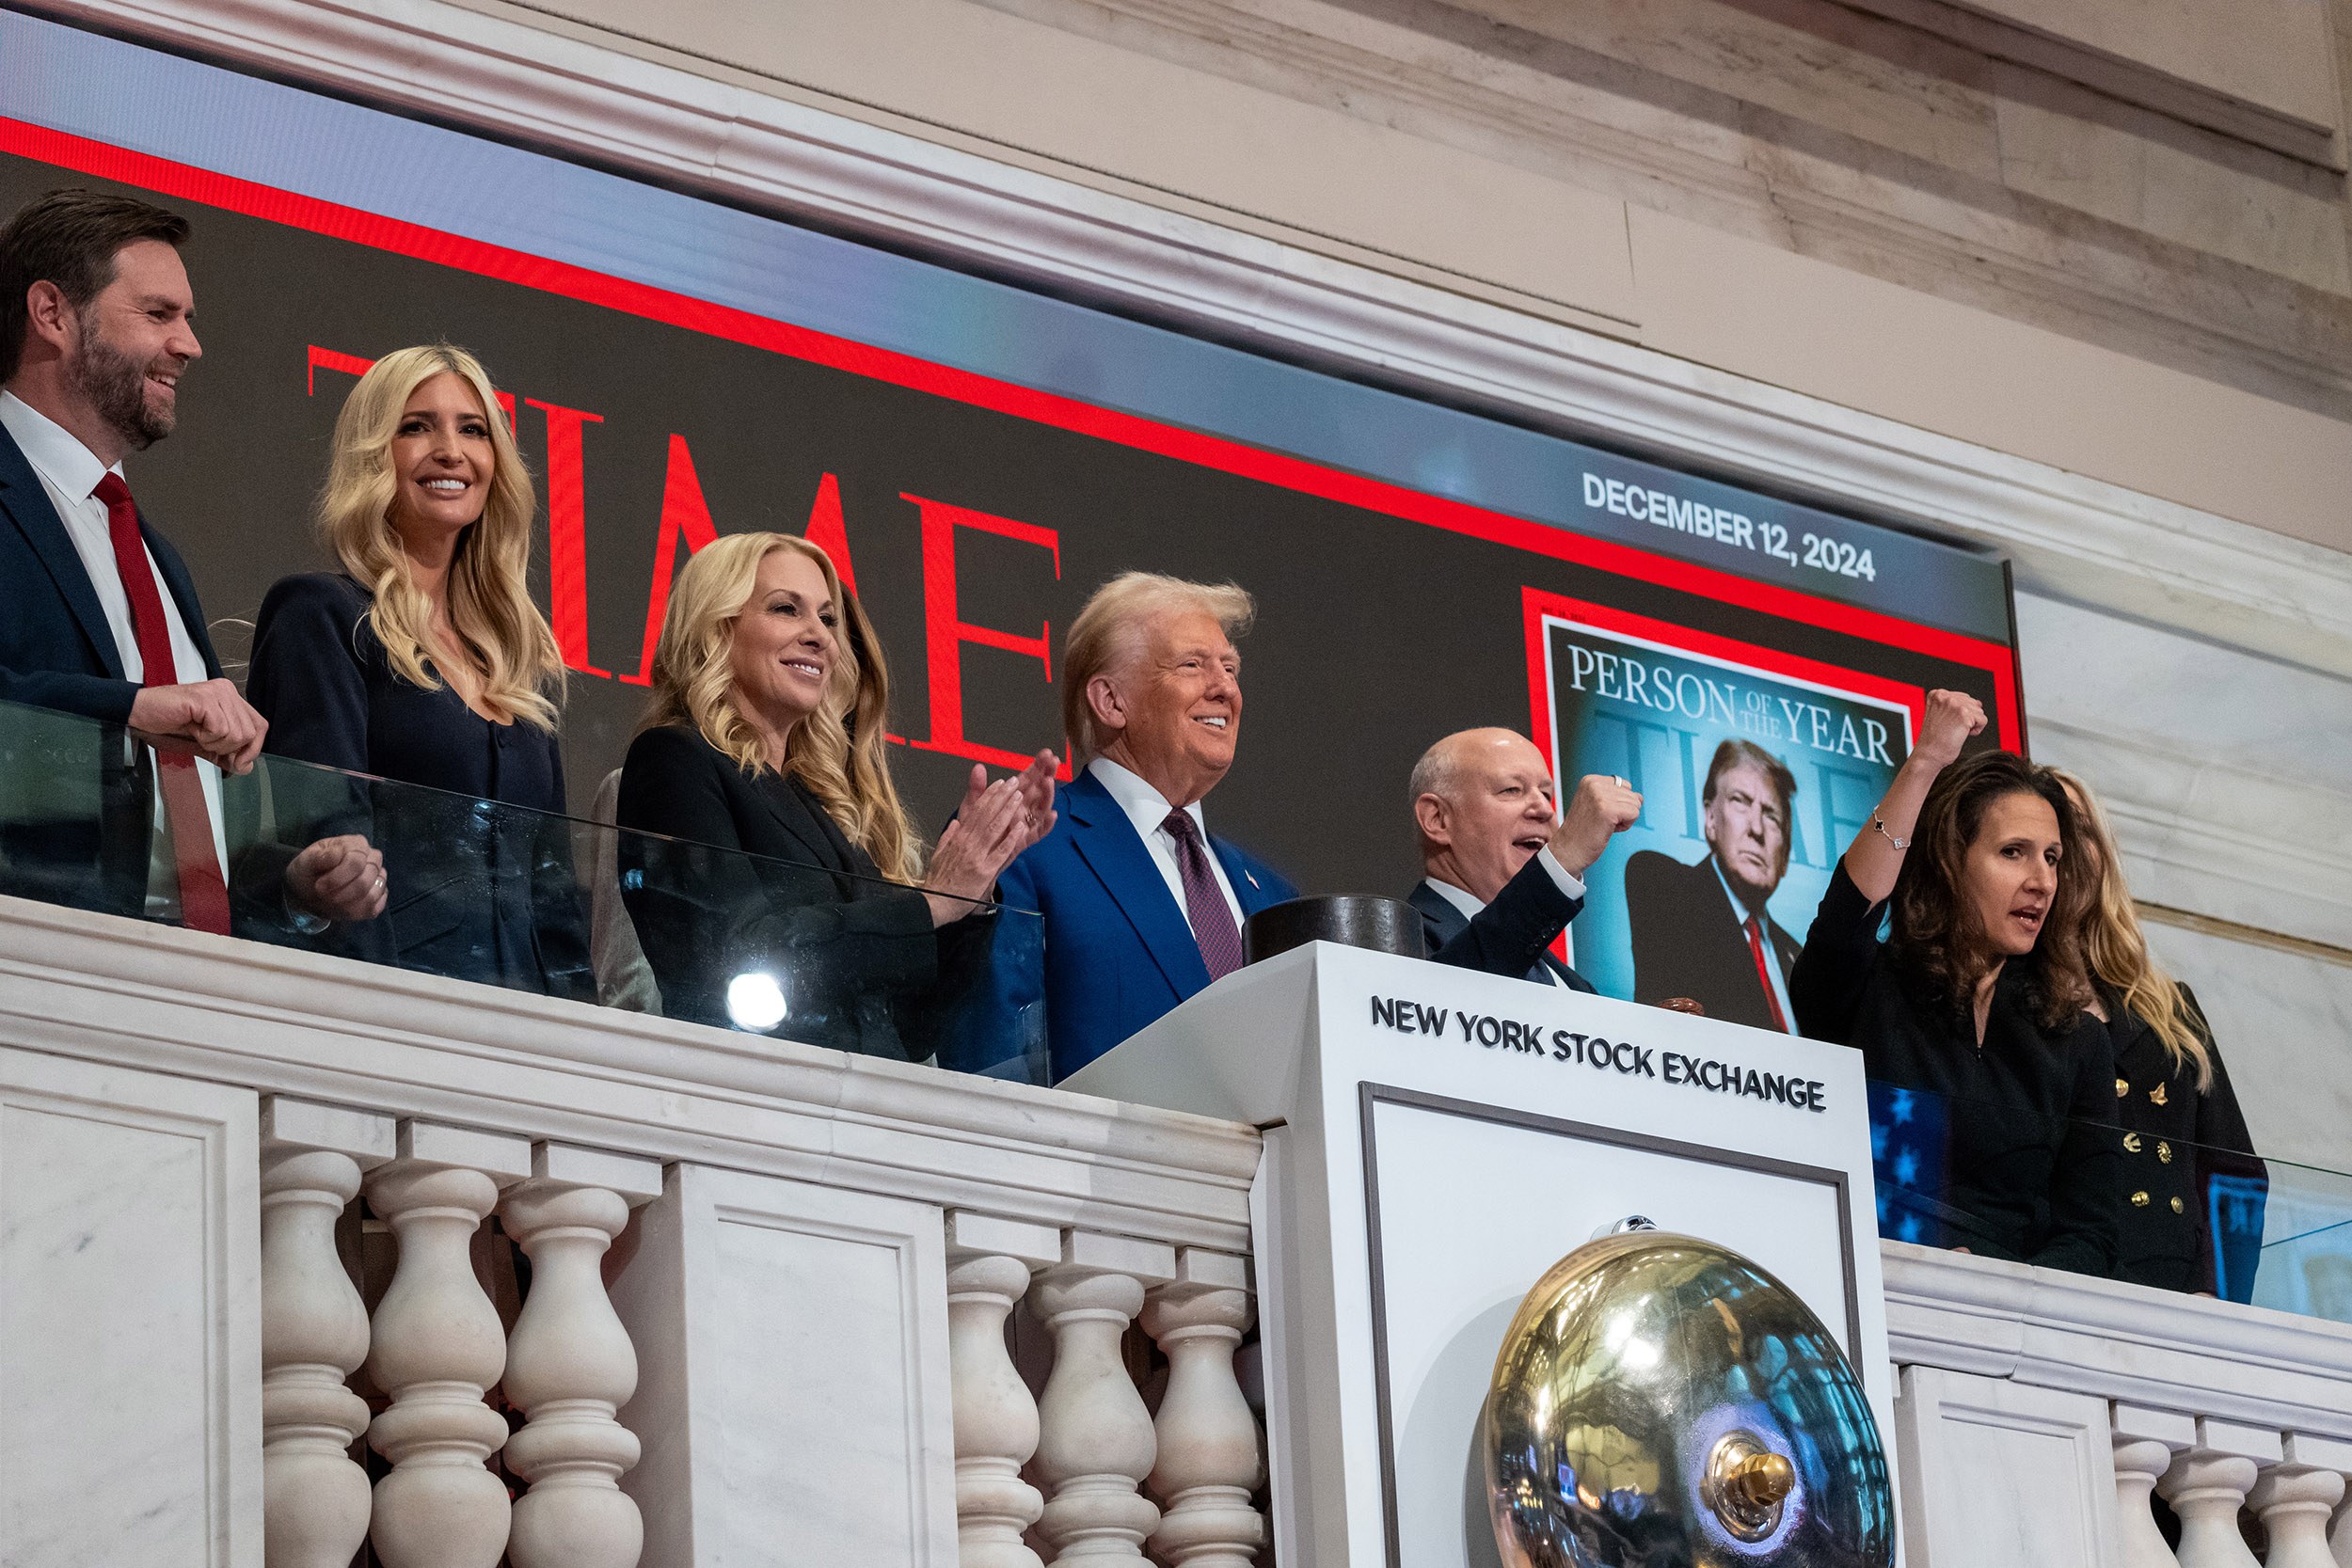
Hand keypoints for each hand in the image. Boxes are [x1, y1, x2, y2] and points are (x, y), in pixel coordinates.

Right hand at [129, 678, 267, 773]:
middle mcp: (227, 691)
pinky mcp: (204, 698)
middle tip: (207, 745)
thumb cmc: (167, 724)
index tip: (237, 763)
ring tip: (196, 733)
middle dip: (230, 749)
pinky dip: (205, 738)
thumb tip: (246, 766)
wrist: (138, 713)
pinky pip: (219, 729)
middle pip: (251, 732)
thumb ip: (225, 752)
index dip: (252, 749)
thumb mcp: (202, 742)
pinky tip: (191, 728)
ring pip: (237, 733)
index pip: (260, 726)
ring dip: (214, 743)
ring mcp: (217, 692)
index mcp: (231, 698)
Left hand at [286, 834, 385, 923]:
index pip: (357, 862)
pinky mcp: (379, 896)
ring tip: (331, 901)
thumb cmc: (309, 870)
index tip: (320, 886)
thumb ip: (319, 857)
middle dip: (341, 893)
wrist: (308, 887)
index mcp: (356, 844)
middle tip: (323, 895)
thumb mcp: (306, 861)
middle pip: (365, 881)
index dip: (338, 877)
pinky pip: (375, 907)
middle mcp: (372, 859)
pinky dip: (357, 911)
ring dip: (347, 904)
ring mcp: (378, 878)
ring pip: (371, 896)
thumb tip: (335, 855)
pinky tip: (343, 907)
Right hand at [924, 777, 1030, 924]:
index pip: (976, 812)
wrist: (934, 904)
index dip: (989, 796)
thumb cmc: (938, 882)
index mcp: (958, 838)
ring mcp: (976, 856)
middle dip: (1002, 796)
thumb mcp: (939, 855)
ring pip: (994, 828)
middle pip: (987, 814)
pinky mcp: (984, 871)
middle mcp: (967, 843)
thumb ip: (948, 837)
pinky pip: (1000, 852)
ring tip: (1019, 796)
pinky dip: (1011, 838)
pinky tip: (1020, 826)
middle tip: (1014, 782)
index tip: (999, 784)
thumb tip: (955, 823)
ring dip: (1008, 810)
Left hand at [951, 754, 1060, 860]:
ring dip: (1047, 795)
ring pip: (1041, 808)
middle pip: (1039, 789)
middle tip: (1054, 761)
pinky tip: (1052, 815)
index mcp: (1011, 798)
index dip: (1037, 765)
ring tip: (1049, 782)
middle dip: (1047, 774)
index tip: (1047, 753)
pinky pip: (1039, 832)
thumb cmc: (974, 831)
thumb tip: (978, 767)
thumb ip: (977, 788)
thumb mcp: (973, 807)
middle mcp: (1022, 809)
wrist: (971, 858)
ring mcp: (1025, 824)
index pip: (1027, 778)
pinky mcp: (1025, 840)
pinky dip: (1047, 825)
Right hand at [1549, 774, 1642, 875]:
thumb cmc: (1583, 831)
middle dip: (1622, 812)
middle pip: (1631, 795)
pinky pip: (1634, 814)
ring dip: (1623, 819)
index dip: (1617, 803)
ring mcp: (1600, 796)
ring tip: (1604, 825)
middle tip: (1601, 822)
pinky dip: (1625, 826)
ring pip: (1635, 804)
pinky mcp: (1608, 810)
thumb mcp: (1595, 804)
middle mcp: (1594, 784)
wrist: (1568, 850)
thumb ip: (1615, 795)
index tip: (1599, 813)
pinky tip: (1609, 829)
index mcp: (1590, 780)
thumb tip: (1640, 797)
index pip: (1624, 785)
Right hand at [1910, 689, 1985, 770]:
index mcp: (1937, 694)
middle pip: (1972, 703)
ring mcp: (1954, 704)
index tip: (1947, 723)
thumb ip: (1958, 705)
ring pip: (1979, 711)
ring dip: (1971, 724)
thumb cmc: (1933, 740)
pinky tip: (1962, 734)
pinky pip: (1983, 720)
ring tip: (1955, 731)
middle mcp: (1945, 696)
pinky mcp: (1964, 714)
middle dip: (1967, 718)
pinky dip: (1976, 730)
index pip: (1963, 698)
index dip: (1959, 714)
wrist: (1928, 755)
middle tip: (1950, 728)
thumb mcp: (1941, 715)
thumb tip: (1979, 703)